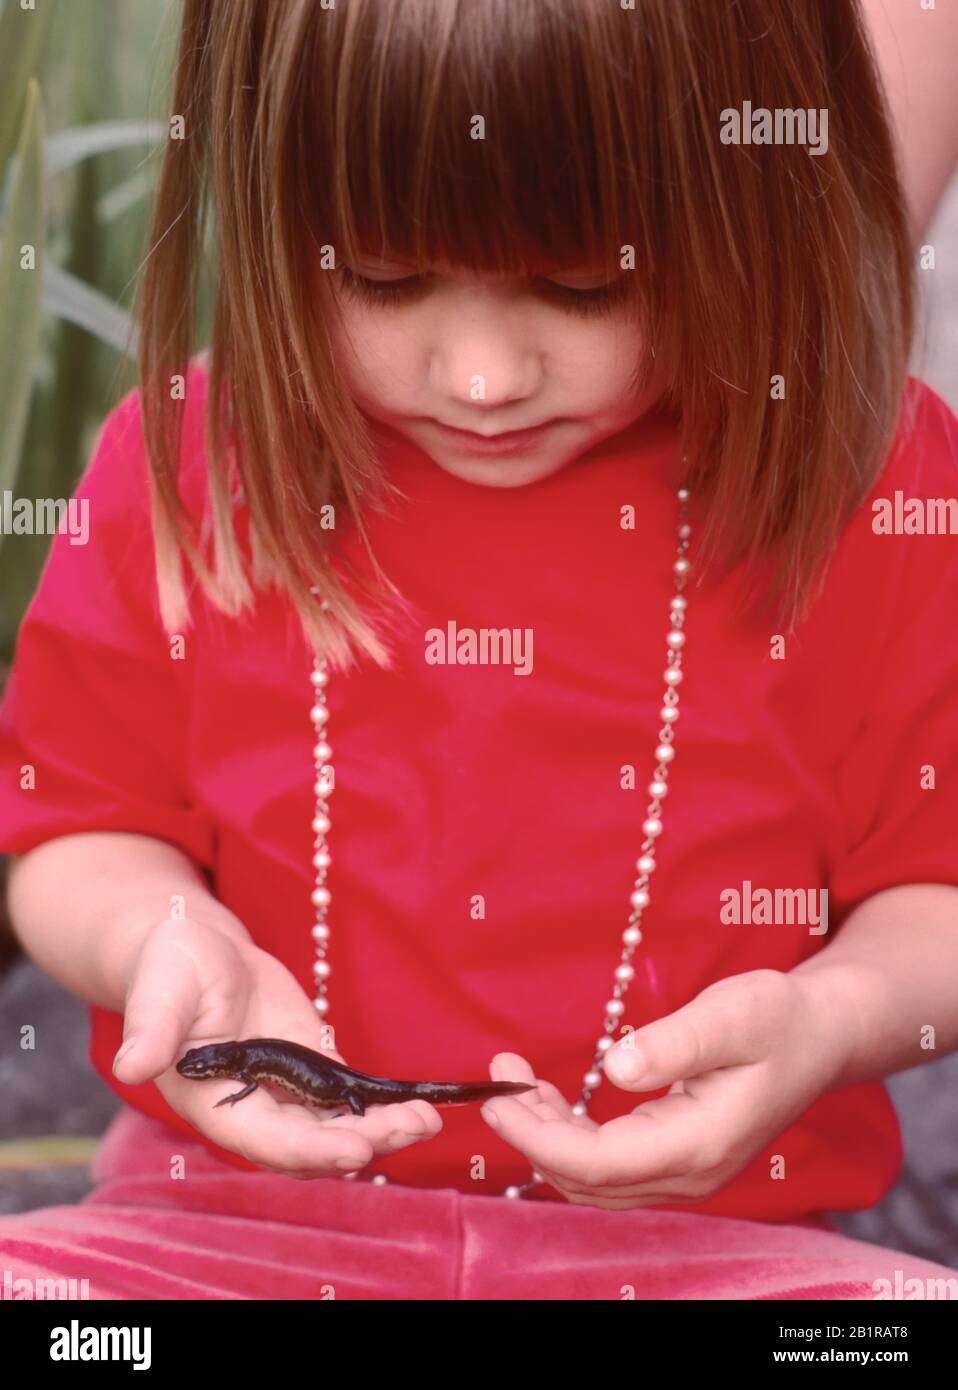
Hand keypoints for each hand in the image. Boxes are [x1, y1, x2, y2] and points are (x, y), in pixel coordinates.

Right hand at [112, 917, 441, 1177]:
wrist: (197, 950)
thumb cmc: (169, 968)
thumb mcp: (161, 990)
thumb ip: (153, 1029)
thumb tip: (132, 1065)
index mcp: (213, 1105)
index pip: (268, 1141)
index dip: (312, 1151)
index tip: (356, 1149)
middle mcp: (255, 1111)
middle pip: (313, 1146)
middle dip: (363, 1143)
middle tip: (413, 1129)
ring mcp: (287, 1095)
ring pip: (338, 1129)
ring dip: (384, 1130)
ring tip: (428, 1119)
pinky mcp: (313, 1071)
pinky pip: (351, 1099)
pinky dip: (384, 1106)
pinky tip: (422, 1103)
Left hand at [479, 969, 847, 1208]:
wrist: (821, 1035)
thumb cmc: (779, 1018)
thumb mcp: (733, 1014)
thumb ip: (677, 1042)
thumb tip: (617, 1067)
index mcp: (700, 1143)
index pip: (598, 1164)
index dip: (539, 1138)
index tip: (499, 1097)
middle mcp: (691, 1173)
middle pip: (588, 1180)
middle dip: (531, 1135)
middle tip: (495, 1080)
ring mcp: (686, 1172)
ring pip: (595, 1179)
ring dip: (546, 1137)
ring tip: (514, 1083)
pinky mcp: (679, 1158)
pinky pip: (611, 1166)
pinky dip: (570, 1138)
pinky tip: (550, 1099)